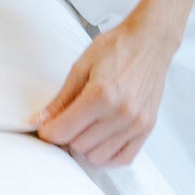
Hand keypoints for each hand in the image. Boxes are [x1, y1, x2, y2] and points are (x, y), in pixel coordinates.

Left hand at [30, 0, 194, 167]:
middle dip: (64, 138)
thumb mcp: (80, 64)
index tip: (41, 124)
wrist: (155, 36)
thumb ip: (60, 97)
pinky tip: (99, 134)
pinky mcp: (148, 129)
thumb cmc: (114, 45)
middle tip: (59, 120)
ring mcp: (138, 124)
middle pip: (78, 148)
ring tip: (79, 125)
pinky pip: (123, 158)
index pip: (62, 132)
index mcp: (102, 96)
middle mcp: (122, 114)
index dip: (46, 131)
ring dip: (84, 146)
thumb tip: (38, 121)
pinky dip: (107, 152)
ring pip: (99, 157)